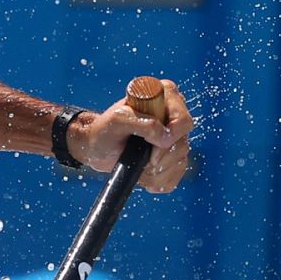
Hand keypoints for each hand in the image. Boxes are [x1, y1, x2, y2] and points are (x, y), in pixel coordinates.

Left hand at [69, 78, 193, 192]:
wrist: (97, 149)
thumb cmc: (105, 130)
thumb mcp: (118, 120)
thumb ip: (143, 122)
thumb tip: (165, 137)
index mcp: (166, 97)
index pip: (183, 121)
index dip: (169, 137)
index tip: (148, 143)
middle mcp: (174, 116)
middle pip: (183, 145)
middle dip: (160, 159)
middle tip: (141, 159)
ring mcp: (175, 138)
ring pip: (179, 163)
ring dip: (156, 172)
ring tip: (137, 166)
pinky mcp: (172, 157)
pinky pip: (175, 176)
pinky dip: (158, 181)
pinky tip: (143, 175)